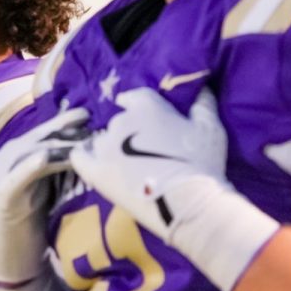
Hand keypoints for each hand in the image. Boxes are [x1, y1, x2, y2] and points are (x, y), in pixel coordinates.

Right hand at [0, 108, 88, 284]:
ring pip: (29, 152)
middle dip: (64, 130)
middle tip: (90, 125)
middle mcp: (6, 158)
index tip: (90, 115)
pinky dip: (28, 166)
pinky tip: (44, 158)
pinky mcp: (0, 197)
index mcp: (18, 154)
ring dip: (55, 146)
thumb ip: (59, 166)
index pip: (44, 132)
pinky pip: (15, 178)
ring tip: (79, 142)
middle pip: (38, 137)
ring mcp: (0, 176)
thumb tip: (89, 149)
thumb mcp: (48, 187)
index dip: (66, 122)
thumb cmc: (32, 222)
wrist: (9, 256)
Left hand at [69, 88, 277, 290]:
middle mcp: (120, 122)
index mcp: (146, 106)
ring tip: (126, 163)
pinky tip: (91, 161)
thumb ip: (203, 103)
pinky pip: (79, 157)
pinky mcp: (95, 172)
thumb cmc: (201, 162)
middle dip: (130, 132)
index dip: (138, 106)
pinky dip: (83, 156)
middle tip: (145, 150)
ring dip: (111, 147)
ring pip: (102, 141)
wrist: (187, 203)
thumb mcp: (210, 127)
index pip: (133, 97)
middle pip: (120, 122)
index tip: (146, 118)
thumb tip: (202, 87)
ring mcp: (105, 147)